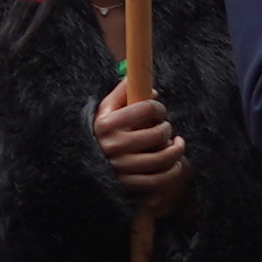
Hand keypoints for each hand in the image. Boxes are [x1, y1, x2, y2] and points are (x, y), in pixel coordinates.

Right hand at [90, 82, 191, 217]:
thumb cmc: (102, 134)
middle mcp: (113, 146)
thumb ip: (120, 93)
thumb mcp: (104, 111)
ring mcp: (121, 167)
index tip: (159, 111)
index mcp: (106, 124)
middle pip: (157, 133)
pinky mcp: (128, 185)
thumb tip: (136, 76)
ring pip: (162, 158)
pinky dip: (171, 171)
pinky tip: (173, 163)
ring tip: (176, 144)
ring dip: (176, 150)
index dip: (158, 107)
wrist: (86, 165)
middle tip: (166, 128)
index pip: (145, 108)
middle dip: (167, 128)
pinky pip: (158, 180)